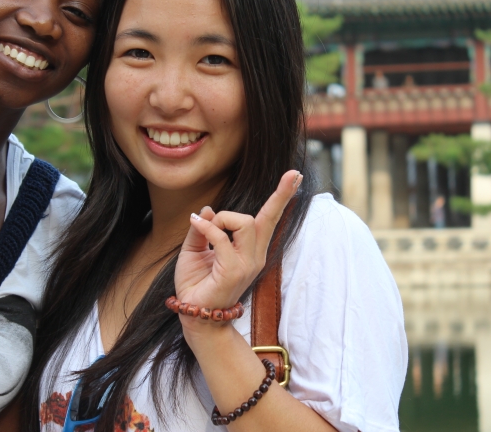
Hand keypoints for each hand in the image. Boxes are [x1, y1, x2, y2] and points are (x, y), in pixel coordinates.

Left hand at [174, 170, 302, 315]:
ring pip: (245, 223)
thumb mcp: (195, 249)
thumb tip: (209, 209)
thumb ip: (203, 229)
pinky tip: (195, 223)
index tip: (295, 175)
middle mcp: (255, 256)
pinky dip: (207, 226)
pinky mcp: (234, 272)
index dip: (282, 196)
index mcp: (251, 250)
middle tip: (214, 221)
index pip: (270, 219)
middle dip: (240, 210)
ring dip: (221, 220)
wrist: (194, 315)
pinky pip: (222, 237)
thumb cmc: (196, 283)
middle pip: (261, 218)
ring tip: (204, 230)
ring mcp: (247, 265)